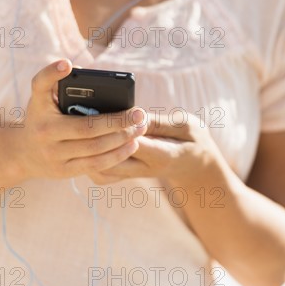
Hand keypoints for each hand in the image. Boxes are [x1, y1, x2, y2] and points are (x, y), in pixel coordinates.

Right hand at [7, 59, 146, 180]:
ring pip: (94, 148)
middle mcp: (45, 133)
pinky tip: (131, 146)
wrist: (23, 154)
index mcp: (40, 109)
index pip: (42, 87)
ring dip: (121, 139)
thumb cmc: (41, 118)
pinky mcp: (64, 171)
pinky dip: (116, 156)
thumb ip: (55, 82)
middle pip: (87, 128)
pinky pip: (95, 165)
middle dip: (117, 121)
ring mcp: (54, 155)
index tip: (67, 64)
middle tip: (139, 113)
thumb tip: (75, 67)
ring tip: (140, 129)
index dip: (52, 74)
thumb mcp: (41, 99)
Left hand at [96, 113, 223, 186]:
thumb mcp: (186, 126)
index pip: (134, 144)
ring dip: (92, 149)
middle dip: (99, 137)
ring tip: (89, 125)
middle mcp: (144, 169)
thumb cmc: (193, 140)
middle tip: (93, 113)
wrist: (195, 166)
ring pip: (100, 169)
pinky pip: (100, 173)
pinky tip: (91, 139)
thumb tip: (134, 115)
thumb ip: (160, 122)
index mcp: (162, 156)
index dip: (122, 127)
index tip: (115, 110)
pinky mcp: (125, 174)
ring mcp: (133, 174)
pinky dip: (92, 157)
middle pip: (110, 159)